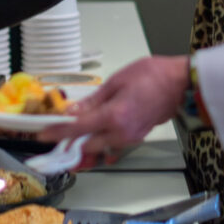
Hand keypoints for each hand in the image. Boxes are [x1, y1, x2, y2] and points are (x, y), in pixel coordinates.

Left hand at [38, 56, 188, 159]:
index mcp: (113, 116)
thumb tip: (73, 111)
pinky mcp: (137, 137)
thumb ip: (93, 100)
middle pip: (87, 146)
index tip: (42, 135)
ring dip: (83, 145)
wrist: (181, 84)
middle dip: (68, 145)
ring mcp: (130, 138)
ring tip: (70, 139)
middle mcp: (120, 133)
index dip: (58, 132)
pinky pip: (113, 145)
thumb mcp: (117, 81)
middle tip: (54, 139)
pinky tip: (93, 140)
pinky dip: (100, 143)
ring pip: (100, 148)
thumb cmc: (151, 75)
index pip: (78, 128)